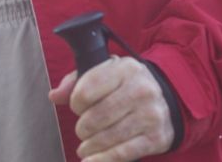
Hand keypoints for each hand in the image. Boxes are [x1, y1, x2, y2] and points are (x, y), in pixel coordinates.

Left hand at [48, 56, 174, 161]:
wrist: (167, 100)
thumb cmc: (126, 86)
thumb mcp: (105, 73)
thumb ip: (76, 82)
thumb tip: (54, 96)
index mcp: (125, 69)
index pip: (87, 89)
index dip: (75, 103)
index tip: (77, 107)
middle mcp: (141, 90)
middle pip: (96, 116)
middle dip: (82, 127)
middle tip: (82, 130)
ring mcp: (150, 115)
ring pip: (108, 136)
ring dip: (90, 146)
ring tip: (84, 147)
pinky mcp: (156, 138)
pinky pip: (123, 153)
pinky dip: (103, 160)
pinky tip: (91, 160)